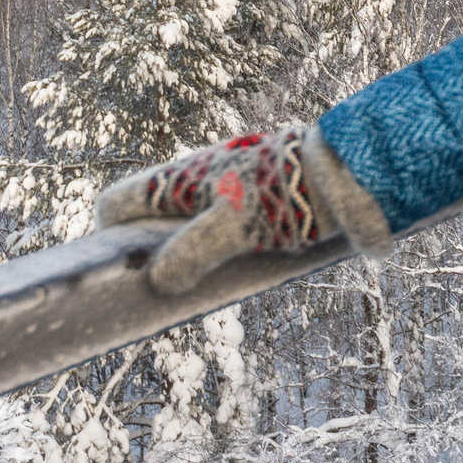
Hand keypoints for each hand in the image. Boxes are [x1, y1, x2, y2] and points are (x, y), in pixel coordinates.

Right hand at [96, 126, 342, 294]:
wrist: (352, 170)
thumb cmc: (289, 194)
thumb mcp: (235, 228)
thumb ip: (192, 253)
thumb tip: (157, 281)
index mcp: (180, 179)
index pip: (117, 204)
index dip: (109, 238)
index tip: (123, 274)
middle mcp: (198, 178)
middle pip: (153, 219)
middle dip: (152, 254)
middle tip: (167, 292)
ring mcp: (227, 187)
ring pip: (190, 224)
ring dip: (191, 255)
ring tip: (206, 287)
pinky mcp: (257, 197)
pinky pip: (224, 226)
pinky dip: (223, 249)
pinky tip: (242, 269)